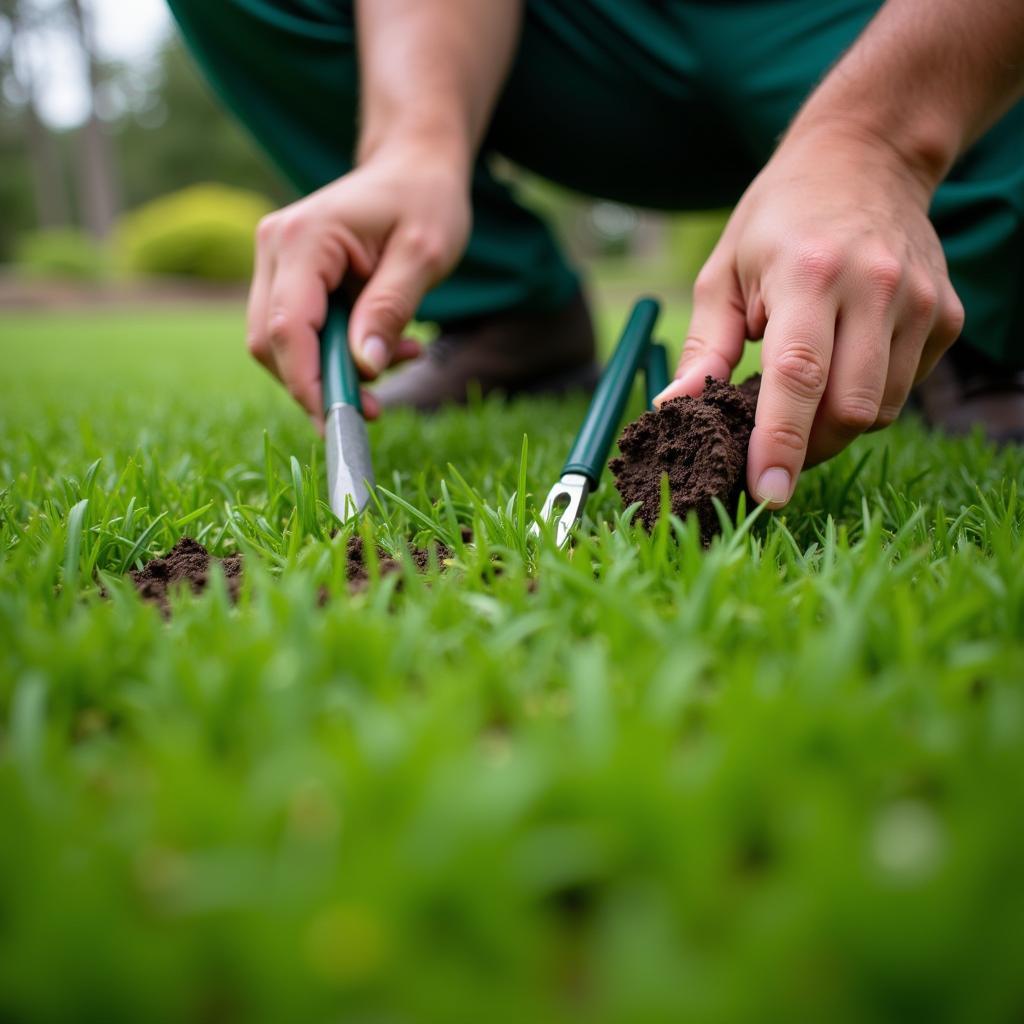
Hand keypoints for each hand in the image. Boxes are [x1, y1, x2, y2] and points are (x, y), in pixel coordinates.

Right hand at [246, 143, 470, 424]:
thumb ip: (390, 309)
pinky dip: (337, 353)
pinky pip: (300, 331)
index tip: (340, 422)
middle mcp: (275, 247)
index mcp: (304, 238)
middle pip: (272, 342)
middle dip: (318, 384)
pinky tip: (385, 348)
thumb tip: (364, 368)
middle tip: (376, 408)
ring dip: (334, 369)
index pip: (289, 328)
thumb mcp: (424, 255)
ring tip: (400, 358)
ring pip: (281, 343)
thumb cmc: (425, 201)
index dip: (308, 383)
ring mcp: (276, 261)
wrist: (414, 164)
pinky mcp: (289, 276)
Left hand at [656, 125, 963, 506]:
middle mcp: (874, 288)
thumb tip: (673, 409)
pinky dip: (869, 397)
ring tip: (805, 398)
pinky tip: (844, 364)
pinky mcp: (945, 313)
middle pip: (850, 410)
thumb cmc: (777, 219)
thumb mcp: (723, 272)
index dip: (781, 444)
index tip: (765, 492)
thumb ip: (706, 348)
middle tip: (772, 447)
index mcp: (809, 274)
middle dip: (807, 447)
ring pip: (882, 409)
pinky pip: (906, 387)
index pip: (798, 378)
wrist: (864, 157)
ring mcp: (919, 301)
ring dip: (837, 426)